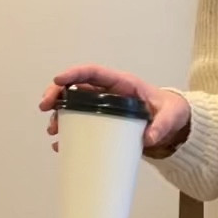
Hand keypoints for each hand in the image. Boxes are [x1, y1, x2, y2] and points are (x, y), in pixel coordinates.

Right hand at [38, 65, 190, 154]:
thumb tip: (149, 138)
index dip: (74, 74)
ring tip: (52, 130)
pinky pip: (81, 124)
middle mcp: (109, 93)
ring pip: (74, 106)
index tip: (59, 80)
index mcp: (122, 84)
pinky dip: (69, 133)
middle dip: (57, 94)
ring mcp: (104, 108)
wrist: (173, 125)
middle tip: (44, 107)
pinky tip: (60, 145)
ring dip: (59, 115)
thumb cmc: (171, 112)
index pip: (93, 73)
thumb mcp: (171, 116)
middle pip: (76, 88)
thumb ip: (162, 125)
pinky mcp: (103, 123)